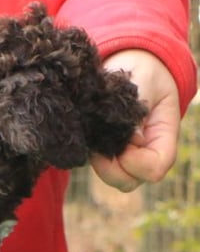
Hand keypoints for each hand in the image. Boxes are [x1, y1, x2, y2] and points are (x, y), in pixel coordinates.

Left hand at [91, 49, 180, 191]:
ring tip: (95, 132)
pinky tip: (88, 134)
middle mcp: (146, 153)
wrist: (132, 69)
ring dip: (99, 162)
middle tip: (101, 138)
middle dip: (111, 167)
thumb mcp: (144, 81)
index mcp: (163, 137)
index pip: (154, 169)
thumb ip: (137, 108)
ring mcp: (126, 157)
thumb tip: (131, 139)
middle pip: (129, 182)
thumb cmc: (143, 73)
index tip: (124, 136)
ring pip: (112, 178)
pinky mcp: (107, 154)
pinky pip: (98, 167)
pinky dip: (91, 155)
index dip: (136, 161)